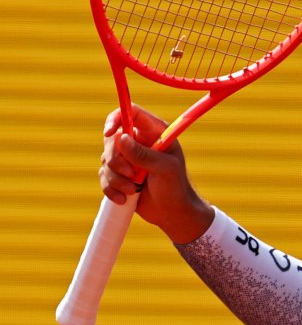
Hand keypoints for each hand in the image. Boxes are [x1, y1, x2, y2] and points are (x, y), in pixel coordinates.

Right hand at [100, 104, 213, 242]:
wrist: (172, 212)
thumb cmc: (175, 186)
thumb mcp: (164, 168)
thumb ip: (143, 154)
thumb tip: (120, 137)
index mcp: (154, 132)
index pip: (130, 112)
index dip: (116, 119)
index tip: (109, 134)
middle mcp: (139, 141)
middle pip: (111, 139)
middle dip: (116, 160)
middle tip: (132, 175)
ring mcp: (127, 158)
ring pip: (105, 160)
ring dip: (116, 178)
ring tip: (134, 189)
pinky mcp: (119, 174)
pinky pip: (103, 176)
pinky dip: (111, 189)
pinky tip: (126, 198)